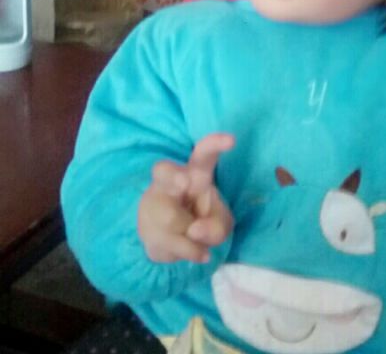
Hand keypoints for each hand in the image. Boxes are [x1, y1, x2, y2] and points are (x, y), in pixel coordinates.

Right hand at [138, 133, 234, 262]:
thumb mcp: (220, 225)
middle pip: (163, 171)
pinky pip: (170, 242)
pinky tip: (198, 252)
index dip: (215, 144)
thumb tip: (195, 230)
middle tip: (184, 183)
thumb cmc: (200, 221)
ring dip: (192, 235)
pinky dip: (190, 251)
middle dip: (173, 176)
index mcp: (196, 173)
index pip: (203, 154)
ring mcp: (154, 204)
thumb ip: (217, 227)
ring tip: (198, 236)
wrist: (170, 242)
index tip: (232, 140)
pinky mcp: (147, 227)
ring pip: (172, 219)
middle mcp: (170, 183)